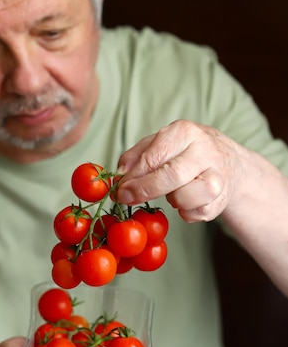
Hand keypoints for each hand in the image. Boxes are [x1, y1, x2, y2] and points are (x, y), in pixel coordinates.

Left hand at [115, 119, 241, 221]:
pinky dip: (187, 213)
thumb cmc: (184, 152)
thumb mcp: (160, 143)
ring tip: (172, 193)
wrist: (228, 161)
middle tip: (128, 198)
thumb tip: (119, 175)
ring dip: (173, 201)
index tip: (120, 190)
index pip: (154, 157)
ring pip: (187, 198)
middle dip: (145, 190)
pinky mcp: (222, 198)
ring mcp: (218, 175)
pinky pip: (198, 214)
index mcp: (185, 132)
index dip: (133, 177)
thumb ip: (136, 157)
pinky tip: (187, 202)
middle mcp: (204, 151)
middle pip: (171, 176)